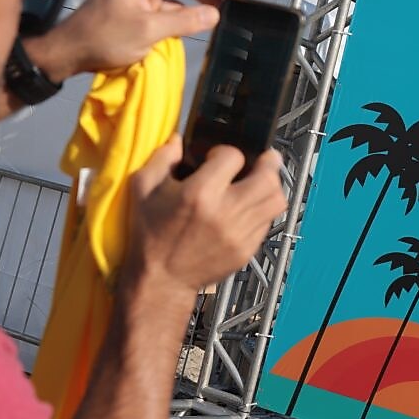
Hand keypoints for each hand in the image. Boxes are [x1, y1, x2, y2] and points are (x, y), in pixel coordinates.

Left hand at [29, 0, 246, 81]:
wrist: (70, 51)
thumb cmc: (104, 38)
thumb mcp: (148, 31)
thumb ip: (184, 21)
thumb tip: (215, 15)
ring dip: (199, 2)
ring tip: (228, 9)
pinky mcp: (138, 3)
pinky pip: (169, 5)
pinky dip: (185, 13)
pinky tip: (203, 19)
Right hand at [125, 135, 286, 293]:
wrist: (162, 279)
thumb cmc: (150, 234)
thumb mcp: (143, 189)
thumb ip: (162, 157)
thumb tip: (179, 139)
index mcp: (199, 193)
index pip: (233, 156)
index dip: (225, 151)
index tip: (216, 157)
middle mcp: (225, 212)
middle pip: (268, 177)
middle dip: (268, 162)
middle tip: (263, 159)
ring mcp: (240, 233)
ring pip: (276, 200)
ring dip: (272, 186)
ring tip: (261, 181)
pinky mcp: (247, 249)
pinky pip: (268, 222)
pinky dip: (263, 210)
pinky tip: (250, 207)